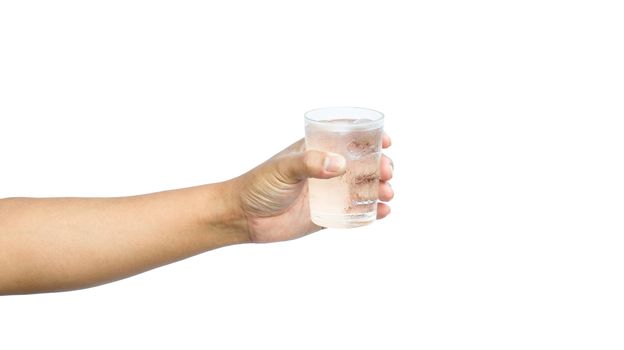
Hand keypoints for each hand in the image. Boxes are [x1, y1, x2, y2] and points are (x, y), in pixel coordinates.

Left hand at [232, 134, 393, 242]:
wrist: (243, 217)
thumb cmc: (259, 184)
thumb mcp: (284, 168)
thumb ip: (310, 163)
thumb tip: (341, 164)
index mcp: (317, 150)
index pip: (348, 138)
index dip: (370, 137)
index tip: (386, 141)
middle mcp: (326, 170)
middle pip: (363, 164)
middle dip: (380, 166)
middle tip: (386, 172)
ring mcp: (329, 193)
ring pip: (363, 188)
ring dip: (380, 189)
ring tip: (387, 194)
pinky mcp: (328, 215)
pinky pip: (355, 213)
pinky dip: (372, 212)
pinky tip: (383, 212)